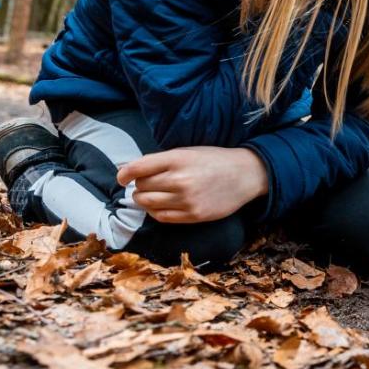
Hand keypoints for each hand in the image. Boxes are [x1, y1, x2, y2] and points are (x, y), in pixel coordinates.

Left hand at [116, 147, 268, 223]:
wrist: (246, 175)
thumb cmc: (215, 160)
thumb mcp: (188, 151)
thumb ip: (162, 161)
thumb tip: (132, 171)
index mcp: (178, 159)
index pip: (137, 168)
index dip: (124, 174)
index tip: (122, 177)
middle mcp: (180, 180)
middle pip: (140, 187)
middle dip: (139, 185)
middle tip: (146, 183)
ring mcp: (187, 200)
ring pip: (147, 203)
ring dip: (144, 199)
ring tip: (152, 194)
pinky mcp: (193, 215)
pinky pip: (161, 217)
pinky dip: (155, 211)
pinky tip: (161, 204)